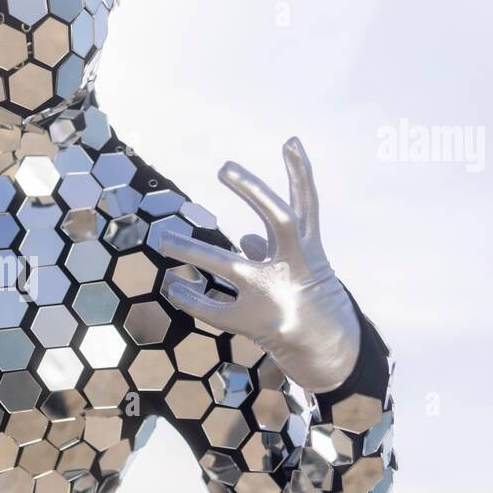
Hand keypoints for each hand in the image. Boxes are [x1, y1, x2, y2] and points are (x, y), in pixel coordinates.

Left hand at [160, 137, 360, 392]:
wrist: (329, 350)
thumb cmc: (310, 298)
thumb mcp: (300, 269)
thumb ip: (273, 248)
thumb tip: (246, 239)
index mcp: (307, 250)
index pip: (306, 204)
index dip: (302, 172)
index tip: (291, 141)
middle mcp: (294, 267)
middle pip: (279, 220)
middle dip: (255, 191)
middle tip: (225, 165)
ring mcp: (273, 294)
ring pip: (227, 265)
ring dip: (192, 251)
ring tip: (163, 237)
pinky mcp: (253, 322)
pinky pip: (214, 307)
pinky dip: (191, 298)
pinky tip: (174, 289)